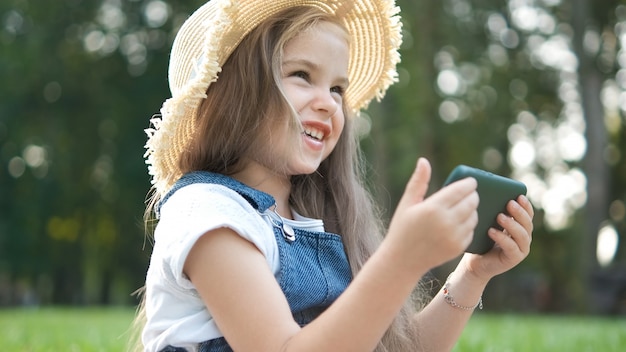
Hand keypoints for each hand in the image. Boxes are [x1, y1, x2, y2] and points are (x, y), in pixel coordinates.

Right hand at [385, 158, 478, 274]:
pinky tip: (461, 221)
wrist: (402, 260)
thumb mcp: (407, 203)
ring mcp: (453, 236)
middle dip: (473, 195)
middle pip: (471, 202)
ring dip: (472, 209)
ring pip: (474, 216)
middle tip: (470, 192)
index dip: (469, 183)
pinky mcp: (458, 247)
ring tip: (465, 206)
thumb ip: (418, 182)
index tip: (471, 181)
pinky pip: (471, 230)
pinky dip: (469, 224)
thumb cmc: (402, 228)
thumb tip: (423, 160)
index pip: (460, 190)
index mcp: (433, 208)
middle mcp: (446, 222)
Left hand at [461, 194, 534, 281]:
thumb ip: (494, 212)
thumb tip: (490, 192)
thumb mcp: (488, 223)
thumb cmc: (482, 240)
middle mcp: (524, 237)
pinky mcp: (514, 259)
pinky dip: (502, 238)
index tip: (519, 196)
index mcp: (520, 226)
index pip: (528, 214)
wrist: (475, 262)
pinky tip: (491, 231)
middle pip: (527, 223)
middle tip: (509, 203)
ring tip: (499, 216)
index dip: (525, 205)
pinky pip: (511, 247)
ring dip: (511, 224)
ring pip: (522, 235)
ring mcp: (521, 249)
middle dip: (519, 212)